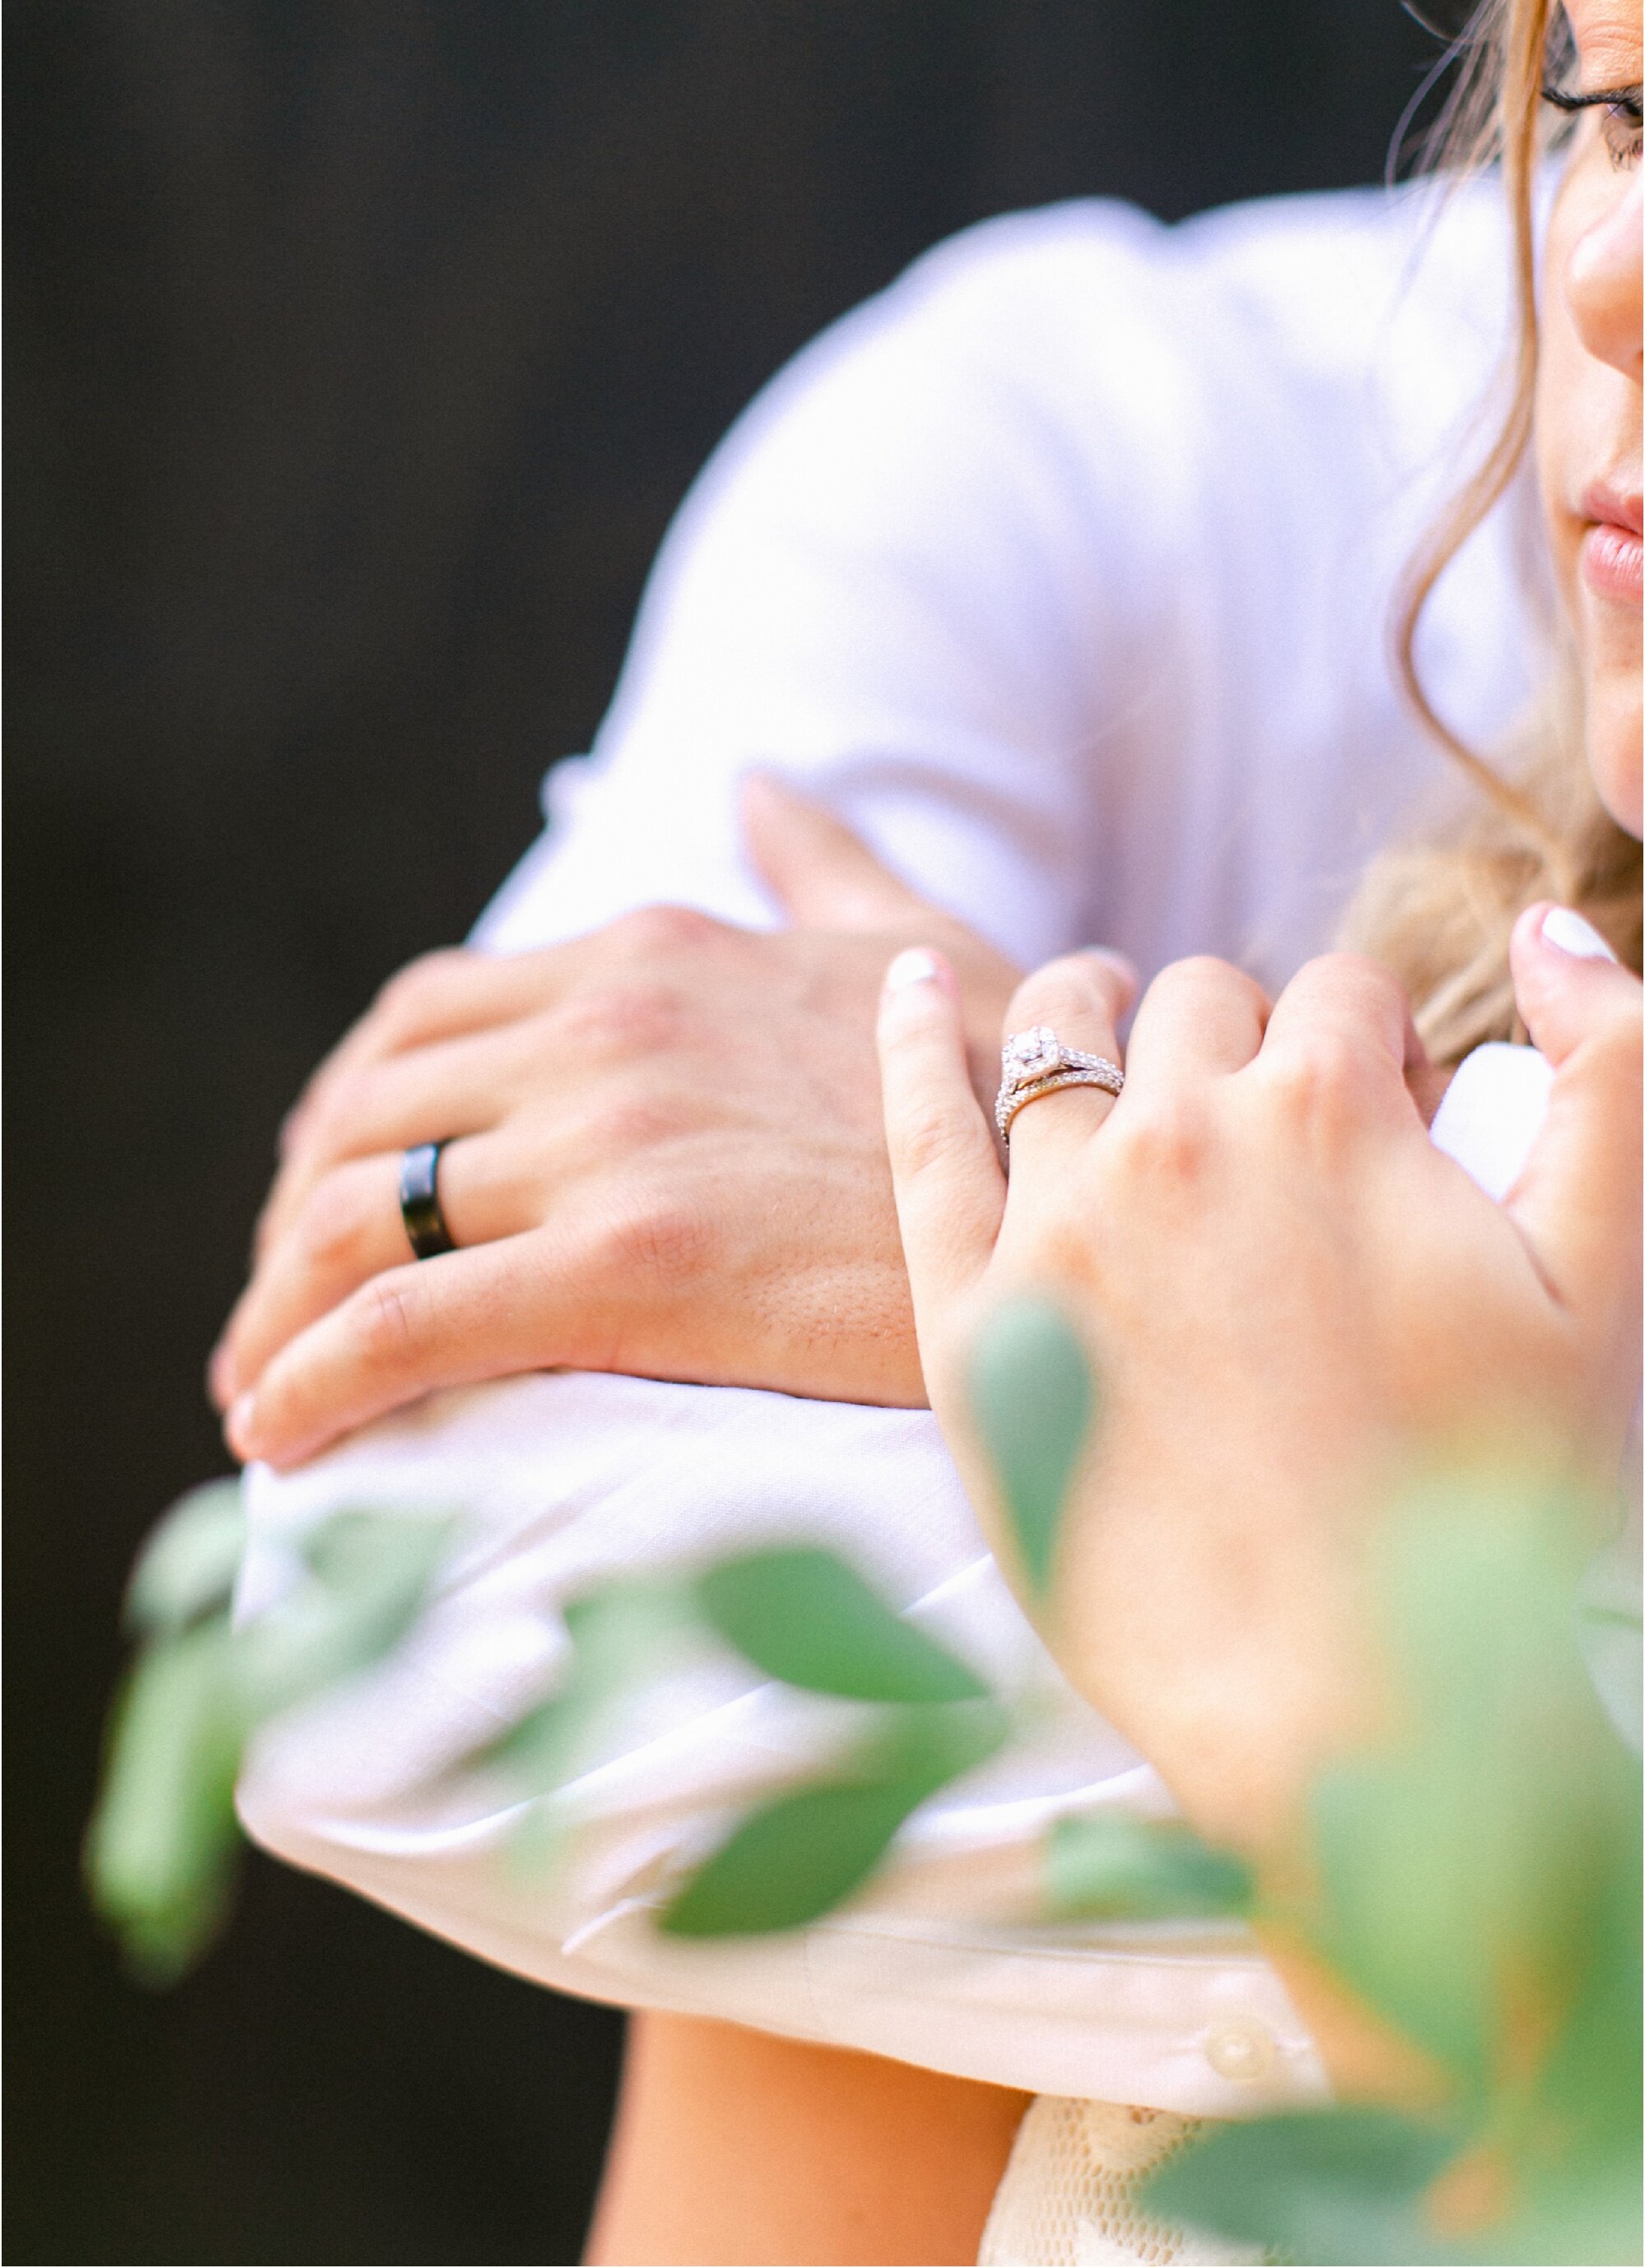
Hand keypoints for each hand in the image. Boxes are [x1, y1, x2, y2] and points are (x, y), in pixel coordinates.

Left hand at [212, 782, 1020, 1466]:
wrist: (1098, 1203)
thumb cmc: (1008, 1086)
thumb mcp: (909, 943)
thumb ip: (819, 861)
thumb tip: (763, 781)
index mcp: (649, 956)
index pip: (418, 1020)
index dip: (340, 1117)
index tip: (323, 1200)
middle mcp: (608, 1030)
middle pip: (357, 1119)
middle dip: (286, 1223)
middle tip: (276, 1312)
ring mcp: (615, 1142)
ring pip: (355, 1219)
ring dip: (271, 1312)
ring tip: (257, 1389)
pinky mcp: (634, 1265)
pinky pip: (404, 1321)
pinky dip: (310, 1378)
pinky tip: (276, 1434)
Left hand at [876, 907, 1640, 1859]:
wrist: (1352, 1707)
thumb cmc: (1494, 1508)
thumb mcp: (1610, 1278)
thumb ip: (1613, 1073)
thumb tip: (1547, 931)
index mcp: (1330, 1114)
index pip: (1339, 993)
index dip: (1376, 1043)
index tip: (1389, 1113)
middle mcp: (1181, 1140)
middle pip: (1201, 1001)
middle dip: (1248, 1033)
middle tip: (1275, 1124)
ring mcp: (1058, 1225)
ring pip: (1060, 1036)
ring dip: (1100, 1012)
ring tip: (1114, 1024)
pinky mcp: (968, 1319)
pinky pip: (920, 1135)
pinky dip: (910, 1040)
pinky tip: (905, 980)